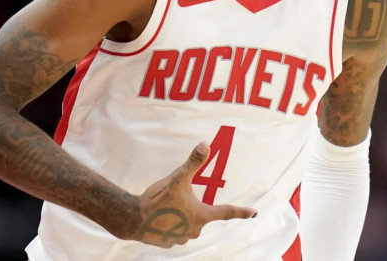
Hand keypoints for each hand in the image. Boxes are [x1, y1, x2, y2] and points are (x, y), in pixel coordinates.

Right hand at [135, 142, 256, 247]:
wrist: (133, 219)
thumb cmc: (157, 199)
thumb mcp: (178, 178)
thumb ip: (193, 163)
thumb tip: (205, 145)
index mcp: (201, 216)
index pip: (227, 212)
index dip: (241, 212)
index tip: (254, 213)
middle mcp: (194, 230)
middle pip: (201, 215)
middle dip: (192, 206)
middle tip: (175, 197)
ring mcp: (181, 238)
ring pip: (186, 223)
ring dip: (179, 215)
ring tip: (164, 206)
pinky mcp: (168, 242)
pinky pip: (173, 230)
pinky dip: (169, 222)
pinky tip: (158, 215)